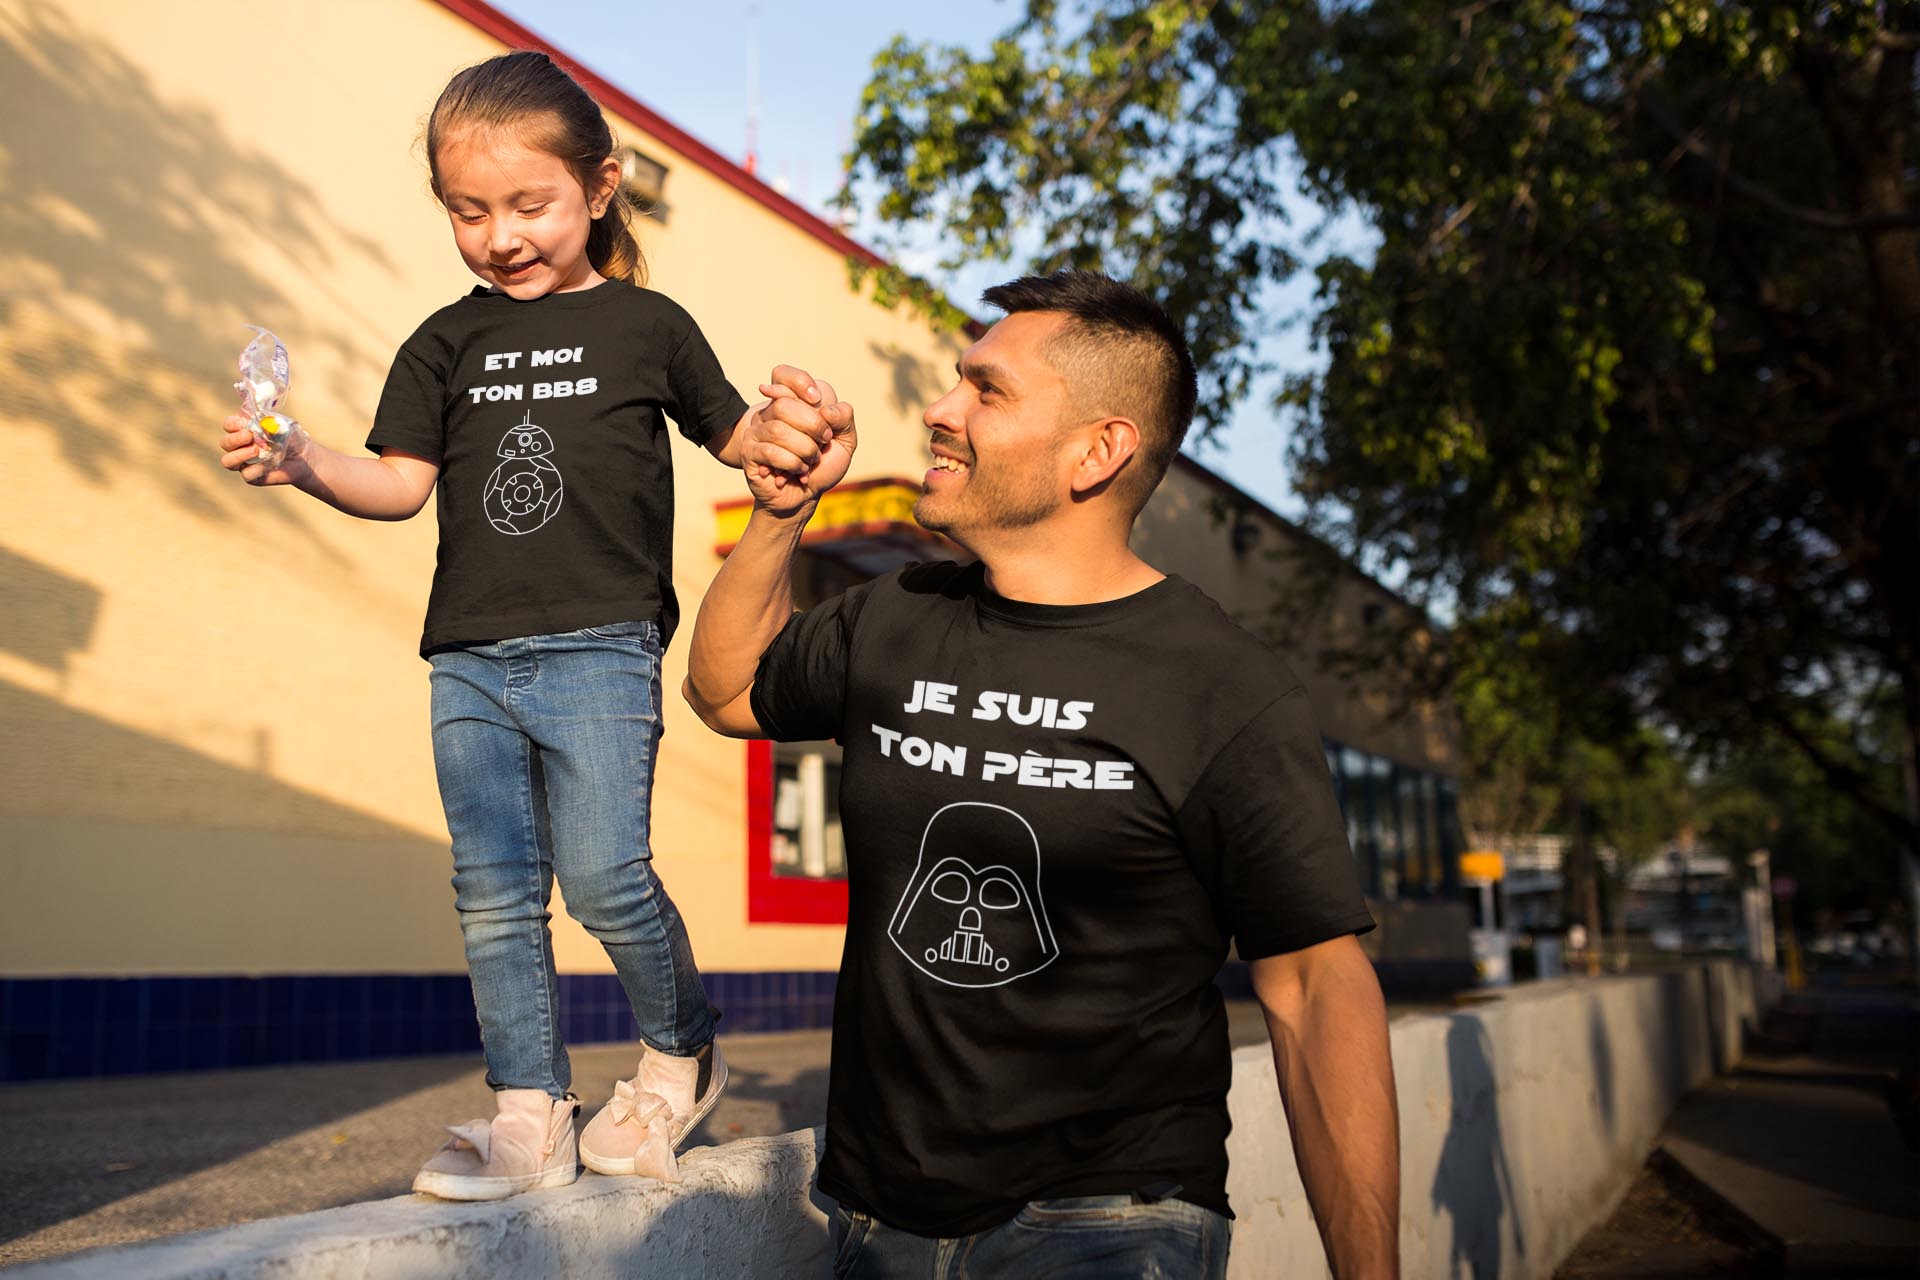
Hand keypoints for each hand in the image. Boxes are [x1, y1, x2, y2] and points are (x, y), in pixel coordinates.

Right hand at [218, 413, 309, 486]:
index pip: (228, 425)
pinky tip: (267, 466)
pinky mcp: (251, 476)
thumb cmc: (290, 438)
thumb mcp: (284, 427)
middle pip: (225, 443)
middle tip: (249, 436)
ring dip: (239, 455)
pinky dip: (255, 469)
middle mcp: (239, 446)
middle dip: (235, 439)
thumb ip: (272, 424)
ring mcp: (243, 462)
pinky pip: (246, 474)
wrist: (303, 457)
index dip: (232, 424)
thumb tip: (264, 424)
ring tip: (255, 450)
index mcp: (242, 430)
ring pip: (228, 461)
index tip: (242, 423)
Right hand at [741, 365, 856, 514]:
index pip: (783, 374)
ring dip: (805, 450)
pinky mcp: (749, 453)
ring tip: (809, 462)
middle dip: (813, 427)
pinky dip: (793, 465)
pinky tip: (796, 473)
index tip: (819, 403)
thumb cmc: (822, 466)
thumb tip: (825, 409)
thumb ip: (843, 418)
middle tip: (822, 444)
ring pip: (778, 430)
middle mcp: (769, 412)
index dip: (801, 383)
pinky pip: (771, 452)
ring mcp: (756, 432)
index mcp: (790, 402)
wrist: (805, 497)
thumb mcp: (845, 441)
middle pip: (784, 404)